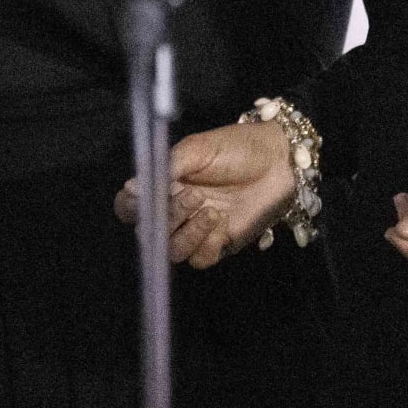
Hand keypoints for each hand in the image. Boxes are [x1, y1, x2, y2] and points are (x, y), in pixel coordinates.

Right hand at [114, 118, 295, 266]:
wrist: (278, 161)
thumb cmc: (236, 148)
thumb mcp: (197, 150)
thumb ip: (165, 168)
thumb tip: (131, 188)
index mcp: (162, 186)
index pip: (129, 208)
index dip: (130, 208)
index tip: (141, 198)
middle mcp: (174, 212)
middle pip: (149, 234)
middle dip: (166, 218)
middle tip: (192, 196)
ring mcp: (196, 230)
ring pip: (173, 251)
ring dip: (187, 233)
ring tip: (209, 209)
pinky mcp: (219, 244)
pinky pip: (200, 259)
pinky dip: (206, 242)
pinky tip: (221, 221)